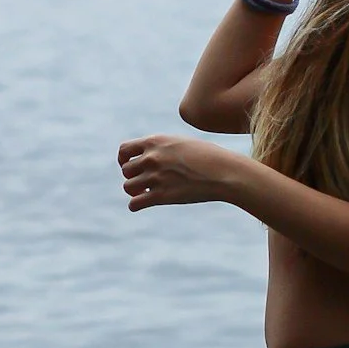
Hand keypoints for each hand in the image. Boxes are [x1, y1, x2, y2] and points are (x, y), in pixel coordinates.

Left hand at [118, 134, 240, 210]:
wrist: (224, 172)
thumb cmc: (208, 157)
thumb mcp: (181, 143)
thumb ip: (162, 147)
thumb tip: (149, 156)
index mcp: (156, 142)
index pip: (124, 149)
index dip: (124, 159)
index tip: (131, 166)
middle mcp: (152, 158)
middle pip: (126, 170)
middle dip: (133, 177)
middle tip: (145, 183)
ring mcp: (156, 177)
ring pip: (128, 187)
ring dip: (135, 191)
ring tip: (146, 193)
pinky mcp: (161, 196)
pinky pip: (134, 204)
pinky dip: (135, 205)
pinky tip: (143, 205)